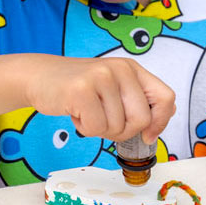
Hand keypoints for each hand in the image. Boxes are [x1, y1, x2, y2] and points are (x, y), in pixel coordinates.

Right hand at [24, 56, 175, 141]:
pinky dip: (85, 129)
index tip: (148, 135)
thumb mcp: (113, 89)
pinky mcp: (81, 90)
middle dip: (123, 132)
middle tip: (104, 122)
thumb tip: (157, 126)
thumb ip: (136, 102)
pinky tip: (76, 113)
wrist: (39, 76)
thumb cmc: (78, 88)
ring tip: (86, 112)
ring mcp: (101, 77)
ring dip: (99, 129)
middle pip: (142, 119)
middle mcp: (120, 69)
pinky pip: (95, 127)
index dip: (160, 122)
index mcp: (132, 69)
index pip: (166, 97)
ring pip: (117, 127)